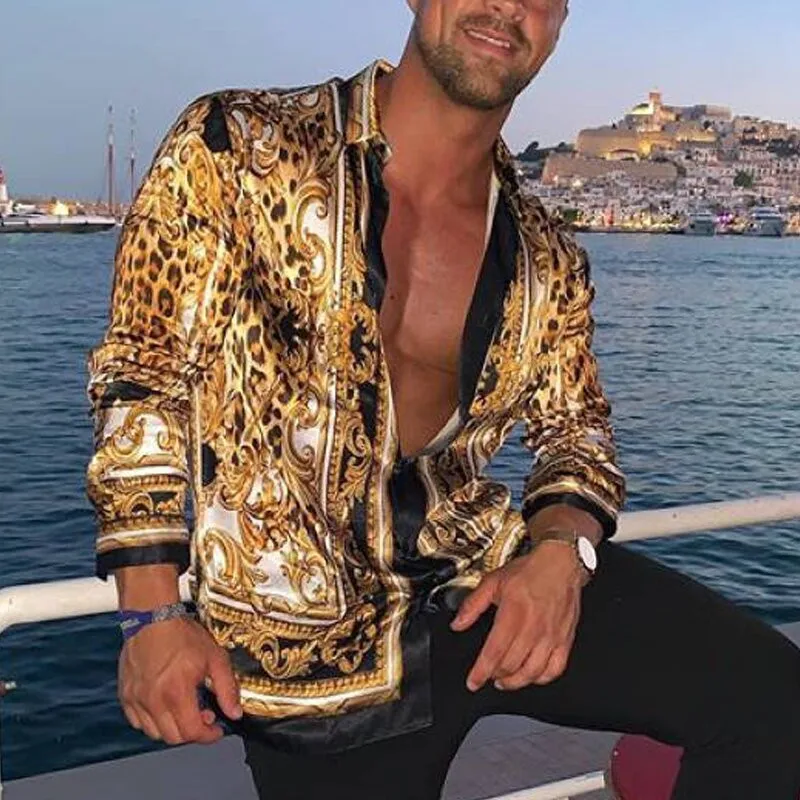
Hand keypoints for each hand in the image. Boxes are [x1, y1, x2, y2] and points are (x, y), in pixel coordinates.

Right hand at [118, 616, 242, 745]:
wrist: (152, 618)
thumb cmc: (181, 634)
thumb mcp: (214, 657)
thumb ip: (227, 688)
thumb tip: (235, 712)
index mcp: (176, 692)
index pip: (192, 732)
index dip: (208, 736)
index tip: (216, 730)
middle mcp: (154, 700)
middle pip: (173, 737)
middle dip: (193, 731)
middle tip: (203, 716)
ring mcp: (137, 699)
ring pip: (155, 733)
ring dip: (173, 728)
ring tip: (184, 708)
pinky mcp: (126, 695)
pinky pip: (138, 722)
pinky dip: (153, 721)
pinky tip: (165, 705)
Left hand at [452, 542, 585, 691]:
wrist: (561, 564)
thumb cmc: (530, 571)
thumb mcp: (493, 581)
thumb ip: (472, 604)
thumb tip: (457, 624)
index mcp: (513, 613)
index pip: (494, 652)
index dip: (481, 672)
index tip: (473, 681)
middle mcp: (533, 628)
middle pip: (511, 665)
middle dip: (495, 675)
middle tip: (487, 675)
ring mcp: (551, 636)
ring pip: (532, 672)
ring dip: (515, 682)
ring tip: (504, 681)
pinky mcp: (565, 640)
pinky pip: (555, 669)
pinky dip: (541, 678)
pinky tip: (531, 675)